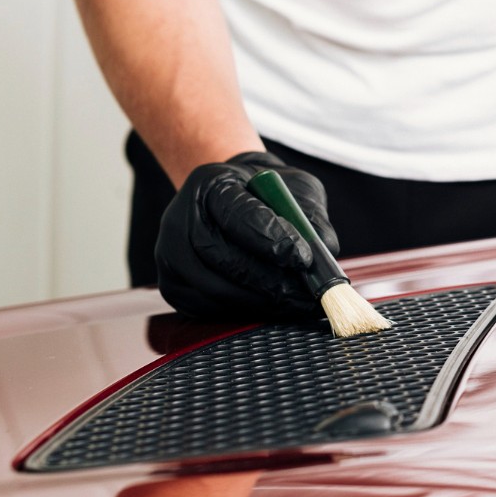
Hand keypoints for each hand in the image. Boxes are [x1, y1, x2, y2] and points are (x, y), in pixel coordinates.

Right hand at [155, 151, 340, 321]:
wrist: (235, 197)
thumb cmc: (269, 194)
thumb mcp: (295, 189)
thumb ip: (310, 218)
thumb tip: (324, 256)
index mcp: (212, 183)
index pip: (237, 213)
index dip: (271, 239)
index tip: (304, 258)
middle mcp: (181, 217)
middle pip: (220, 256)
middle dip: (268, 281)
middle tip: (305, 294)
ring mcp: (170, 253)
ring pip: (212, 288)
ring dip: (259, 302)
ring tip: (296, 305)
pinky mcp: (172, 284)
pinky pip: (206, 309)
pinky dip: (241, 313)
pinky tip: (271, 309)